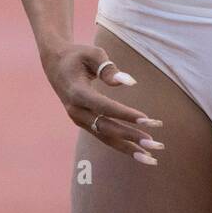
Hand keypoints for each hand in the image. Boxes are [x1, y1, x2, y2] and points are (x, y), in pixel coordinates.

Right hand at [43, 44, 164, 163]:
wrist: (55, 64)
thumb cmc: (77, 55)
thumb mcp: (92, 54)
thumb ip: (108, 68)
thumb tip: (129, 82)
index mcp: (77, 92)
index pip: (104, 107)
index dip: (125, 114)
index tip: (146, 120)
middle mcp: (76, 111)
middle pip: (106, 128)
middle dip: (131, 137)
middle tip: (156, 143)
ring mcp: (79, 119)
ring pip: (105, 138)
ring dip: (129, 148)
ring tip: (152, 158)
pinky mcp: (85, 123)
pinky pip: (104, 137)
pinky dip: (122, 145)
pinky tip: (140, 152)